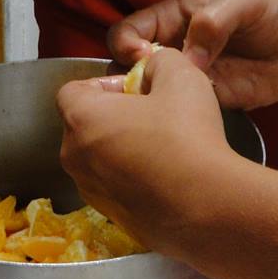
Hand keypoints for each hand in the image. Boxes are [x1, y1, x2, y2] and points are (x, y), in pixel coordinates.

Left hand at [56, 48, 238, 257]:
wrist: (206, 207)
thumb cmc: (188, 137)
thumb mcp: (180, 75)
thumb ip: (157, 61)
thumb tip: (150, 70)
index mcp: (81, 119)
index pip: (71, 91)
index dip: (103, 84)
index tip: (134, 89)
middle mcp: (74, 158)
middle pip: (83, 126)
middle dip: (112, 116)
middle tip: (152, 116)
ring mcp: (90, 191)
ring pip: (98, 159)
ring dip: (121, 148)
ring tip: (162, 148)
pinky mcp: (110, 216)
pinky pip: (115, 187)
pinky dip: (131, 179)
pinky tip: (165, 177)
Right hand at [107, 0, 277, 109]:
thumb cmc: (269, 13)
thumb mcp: (243, 2)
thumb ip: (212, 21)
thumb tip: (189, 56)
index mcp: (170, 21)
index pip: (127, 32)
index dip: (126, 45)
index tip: (142, 57)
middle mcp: (169, 52)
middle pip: (126, 69)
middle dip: (126, 80)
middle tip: (145, 87)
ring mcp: (181, 81)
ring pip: (146, 96)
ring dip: (145, 105)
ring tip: (159, 108)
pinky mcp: (199, 104)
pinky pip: (175, 115)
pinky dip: (171, 120)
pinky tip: (180, 121)